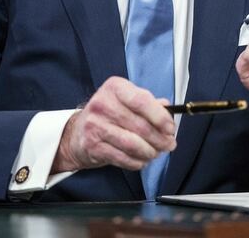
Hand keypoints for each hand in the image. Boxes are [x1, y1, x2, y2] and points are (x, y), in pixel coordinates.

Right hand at [52, 76, 175, 172]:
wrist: (77, 132)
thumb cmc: (109, 115)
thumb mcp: (126, 100)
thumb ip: (149, 104)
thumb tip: (169, 111)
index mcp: (115, 87)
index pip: (142, 101)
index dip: (160, 117)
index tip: (170, 128)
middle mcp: (102, 104)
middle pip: (140, 126)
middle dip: (160, 139)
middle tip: (169, 145)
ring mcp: (95, 125)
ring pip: (133, 144)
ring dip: (150, 152)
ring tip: (155, 153)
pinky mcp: (93, 146)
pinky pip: (123, 158)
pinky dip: (137, 162)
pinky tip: (141, 160)